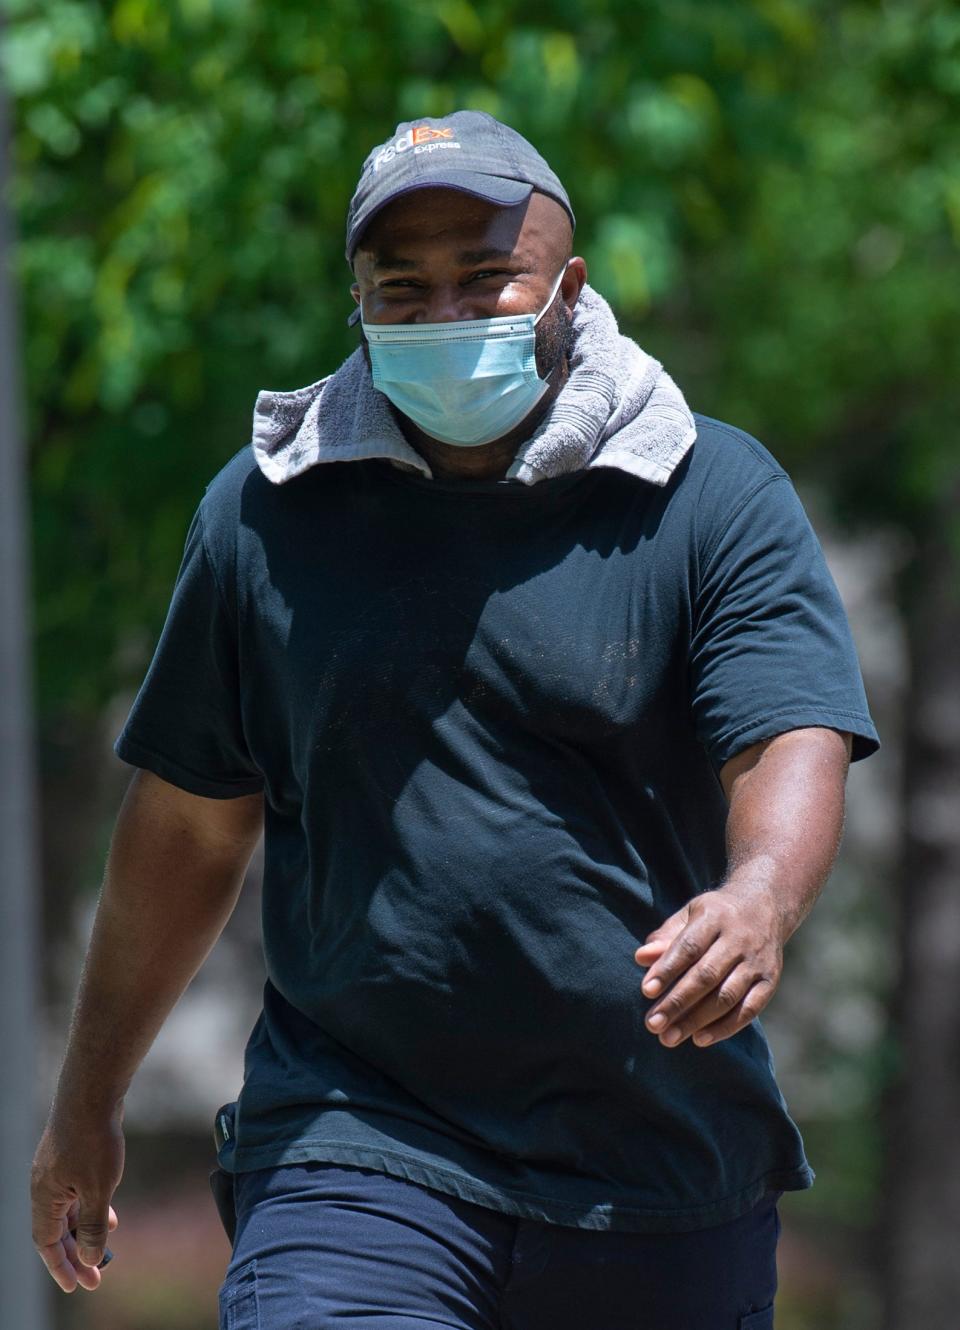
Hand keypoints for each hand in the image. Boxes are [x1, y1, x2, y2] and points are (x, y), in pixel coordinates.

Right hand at [31, 1110, 123, 1291]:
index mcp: (44, 1198)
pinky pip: (77, 1193)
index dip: (61, 1267)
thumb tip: (89, 1258)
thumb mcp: (98, 1189)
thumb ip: (91, 1226)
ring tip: (105, 1246)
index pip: (47, 1244)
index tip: (77, 1286)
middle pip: (57, 1231)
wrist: (93, 1091)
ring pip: (68, 1211)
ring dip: (85, 1230)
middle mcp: (45, 1186)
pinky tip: (109, 1213)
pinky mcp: (71, 1157)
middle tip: (97, 1275)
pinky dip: (90, 1207)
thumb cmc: (94, 1139)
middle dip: (76, 1254)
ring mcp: (57, 1170)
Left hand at [634, 884, 784, 1048]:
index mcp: (715, 917)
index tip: (646, 991)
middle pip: (706, 976)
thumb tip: (641, 958)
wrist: (766, 906)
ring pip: (727, 996)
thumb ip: (666, 937)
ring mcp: (757, 962)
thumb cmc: (715, 915)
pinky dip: (725, 1028)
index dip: (667, 969)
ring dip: (696, 1021)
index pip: (689, 946)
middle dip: (677, 1002)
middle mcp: (739, 939)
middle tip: (652, 1024)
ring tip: (669, 1038)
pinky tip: (700, 1039)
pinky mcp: (770, 981)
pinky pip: (749, 1009)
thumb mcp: (690, 915)